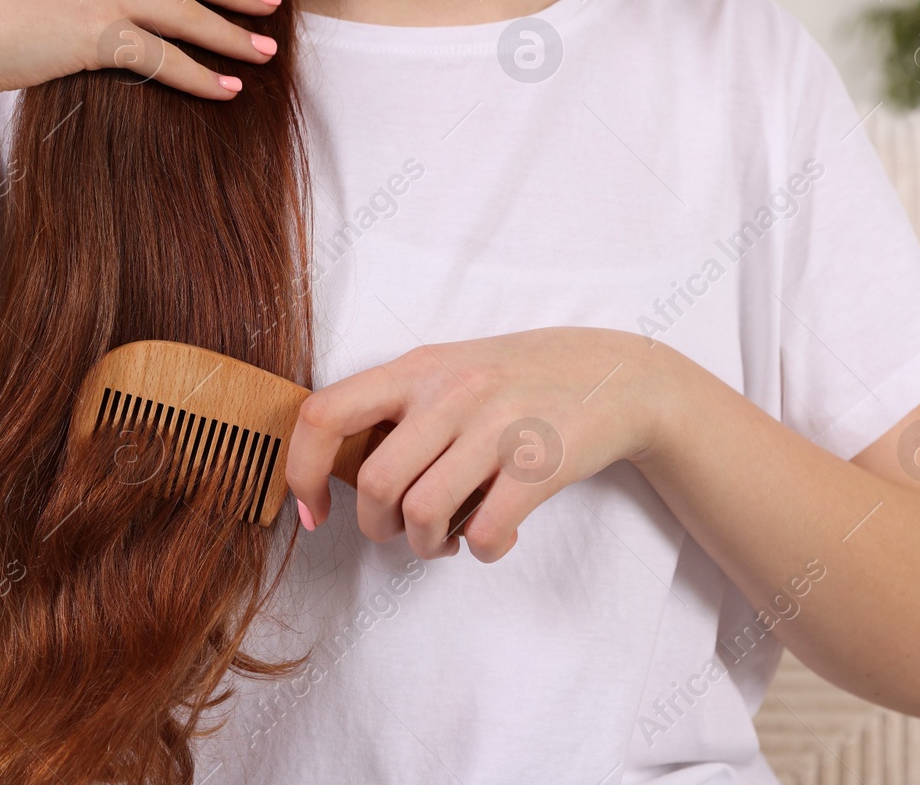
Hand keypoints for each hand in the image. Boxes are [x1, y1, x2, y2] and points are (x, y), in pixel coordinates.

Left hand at [285, 327, 690, 561]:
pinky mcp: (541, 465)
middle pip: (377, 484)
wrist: (618, 376)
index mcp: (416, 369)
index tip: (315, 510)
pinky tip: (492, 536)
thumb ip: (395, 408)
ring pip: (424, 514)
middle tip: (403, 530)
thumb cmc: (516, 381)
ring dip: (427, 545)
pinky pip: (483, 534)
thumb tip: (332, 471)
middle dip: (379, 528)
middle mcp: (452, 392)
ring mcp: (498, 427)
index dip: (301, 472)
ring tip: (446, 537)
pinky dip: (480, 550)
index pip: (324, 415)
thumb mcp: (449, 371)